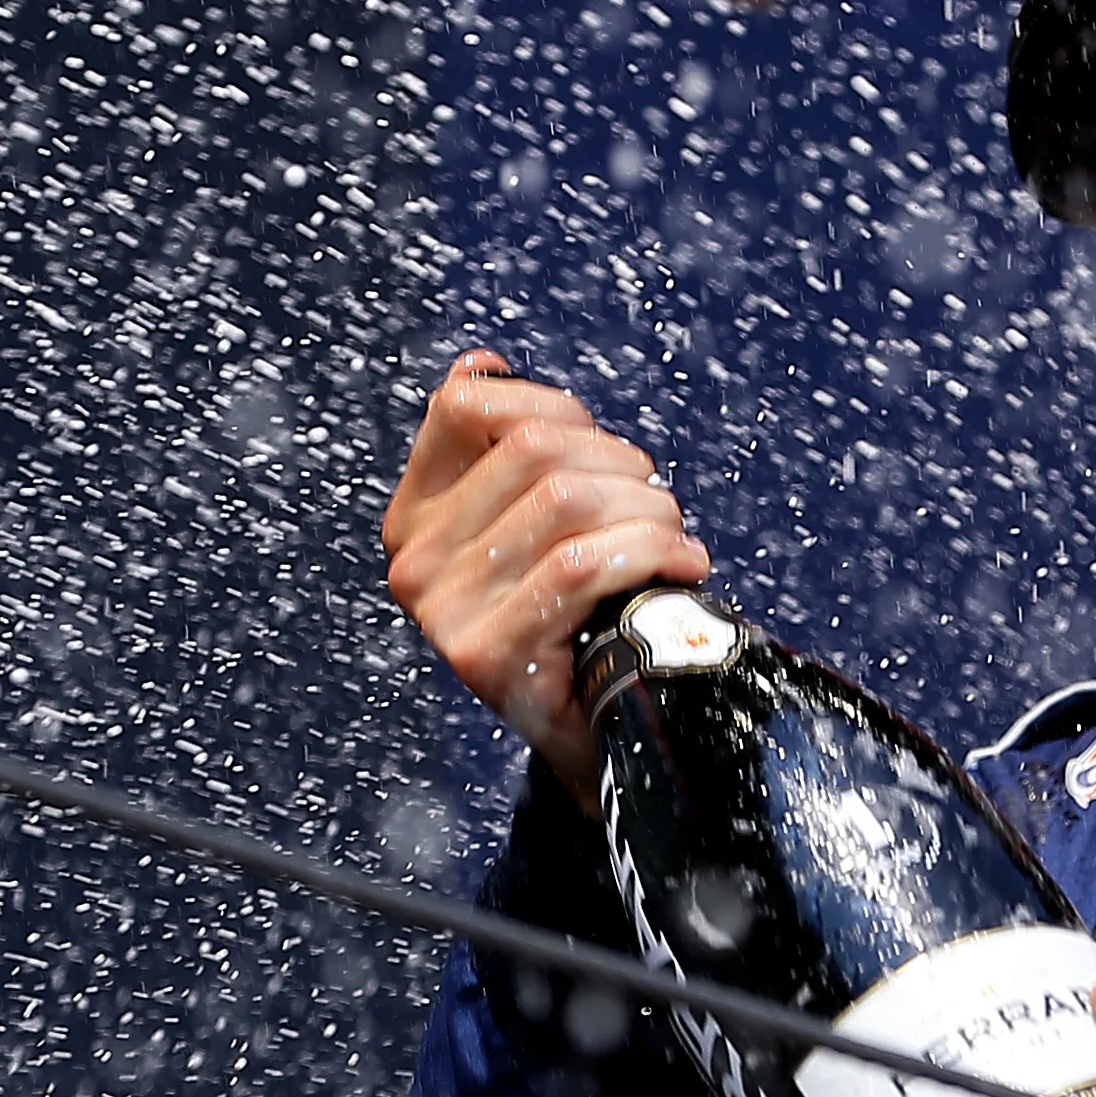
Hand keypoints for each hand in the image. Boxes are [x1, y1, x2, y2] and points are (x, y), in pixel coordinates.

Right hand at [382, 350, 710, 809]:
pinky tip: (682, 564)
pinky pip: (581, 567)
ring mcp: (443, 610)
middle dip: (621, 464)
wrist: (593, 732)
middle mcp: (413, 558)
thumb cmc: (576, 617)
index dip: (552, 404)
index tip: (599, 444)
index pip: (465, 406)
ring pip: (567, 501)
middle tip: (657, 503)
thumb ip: (502, 449)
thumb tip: (480, 364)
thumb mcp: (531, 526)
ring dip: (648, 510)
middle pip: (536, 448)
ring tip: (672, 537)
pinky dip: (649, 553)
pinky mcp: (485, 655)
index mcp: (415, 513)